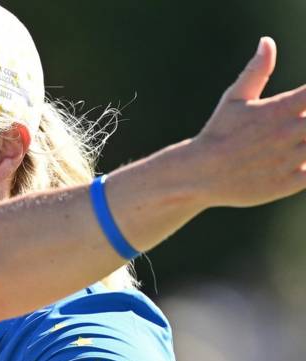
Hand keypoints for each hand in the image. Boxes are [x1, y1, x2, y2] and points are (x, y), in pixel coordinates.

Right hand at [188, 37, 305, 207]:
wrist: (199, 173)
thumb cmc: (219, 133)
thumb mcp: (234, 98)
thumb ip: (257, 70)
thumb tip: (267, 42)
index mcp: (279, 109)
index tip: (303, 102)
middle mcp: (288, 133)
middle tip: (295, 125)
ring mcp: (289, 160)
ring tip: (291, 140)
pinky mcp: (288, 183)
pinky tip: (295, 161)